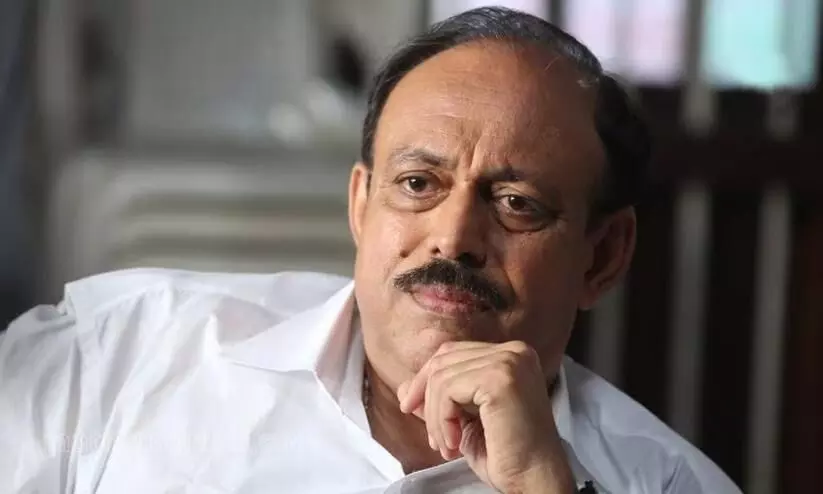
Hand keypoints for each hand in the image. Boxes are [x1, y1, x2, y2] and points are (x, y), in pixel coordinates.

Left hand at [397, 341, 574, 492]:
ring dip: (435, 417)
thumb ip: (438, 399)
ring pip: (442, 376)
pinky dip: (442, 420)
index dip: (426, 379)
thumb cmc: (505, 454)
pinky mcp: (501, 378)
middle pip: (444, 359)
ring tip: (447, 446)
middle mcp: (514, 351)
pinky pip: (449, 390)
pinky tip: (455, 443)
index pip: (452, 352)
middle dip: (427, 399)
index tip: (411, 409)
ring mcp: (509, 361)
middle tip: (434, 438)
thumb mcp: (464, 420)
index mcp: (510, 355)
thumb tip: (404, 387)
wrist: (533, 479)